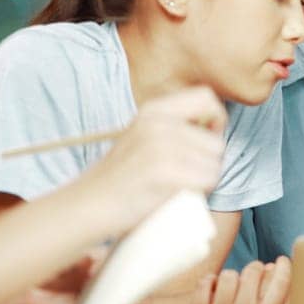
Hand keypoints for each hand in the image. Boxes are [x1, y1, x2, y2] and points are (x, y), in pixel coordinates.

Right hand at [79, 87, 227, 234]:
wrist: (88, 205)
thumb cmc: (120, 178)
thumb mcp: (143, 137)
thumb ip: (173, 127)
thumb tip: (215, 126)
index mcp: (153, 110)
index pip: (207, 98)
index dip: (215, 120)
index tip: (204, 141)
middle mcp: (158, 123)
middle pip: (216, 143)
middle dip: (207, 163)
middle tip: (181, 176)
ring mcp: (161, 146)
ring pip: (215, 164)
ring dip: (202, 181)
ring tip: (175, 187)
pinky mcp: (166, 172)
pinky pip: (207, 182)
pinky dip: (198, 193)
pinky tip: (174, 196)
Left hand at [180, 258, 289, 303]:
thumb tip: (277, 277)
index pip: (280, 285)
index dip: (283, 267)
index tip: (282, 261)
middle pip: (252, 273)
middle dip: (255, 269)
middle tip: (254, 273)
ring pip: (228, 275)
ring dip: (232, 277)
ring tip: (232, 284)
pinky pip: (205, 283)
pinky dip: (210, 281)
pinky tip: (214, 288)